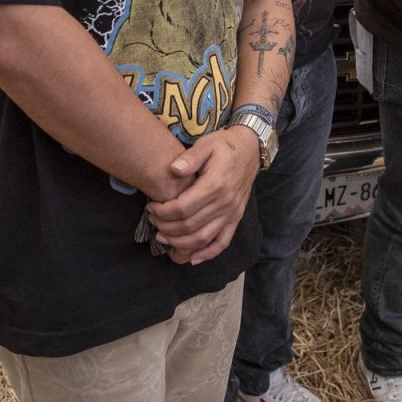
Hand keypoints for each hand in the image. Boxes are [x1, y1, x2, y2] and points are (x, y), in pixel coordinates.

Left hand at [145, 125, 258, 264]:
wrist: (251, 150)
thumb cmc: (225, 146)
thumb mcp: (206, 144)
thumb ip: (190, 158)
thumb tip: (173, 169)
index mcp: (215, 185)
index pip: (183, 208)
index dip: (163, 211)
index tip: (150, 207)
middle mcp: (224, 203)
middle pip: (190, 225)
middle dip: (166, 227)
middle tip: (152, 220)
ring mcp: (232, 213)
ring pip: (203, 238)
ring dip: (180, 243)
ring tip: (163, 238)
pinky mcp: (236, 218)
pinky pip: (223, 242)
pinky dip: (207, 253)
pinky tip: (192, 257)